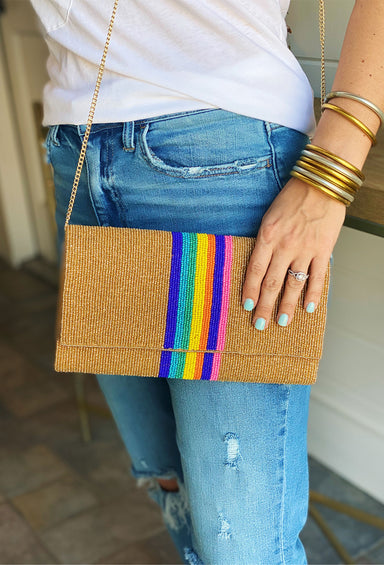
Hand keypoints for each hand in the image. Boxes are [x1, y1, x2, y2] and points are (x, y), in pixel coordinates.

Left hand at [242, 177, 345, 328]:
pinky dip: (313, 294)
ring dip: (287, 306)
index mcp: (267, 236)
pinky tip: (308, 308)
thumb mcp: (269, 217)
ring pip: (294, 285)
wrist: (321, 184)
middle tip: (259, 324)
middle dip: (264, 306)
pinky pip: (317, 277)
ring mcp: (305, 250)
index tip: (246, 306)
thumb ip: (265, 241)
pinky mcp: (323, 250)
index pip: (254, 270)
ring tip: (282, 321)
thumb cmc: (292, 197)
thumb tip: (259, 265)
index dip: (249, 290)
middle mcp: (285, 246)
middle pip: (272, 283)